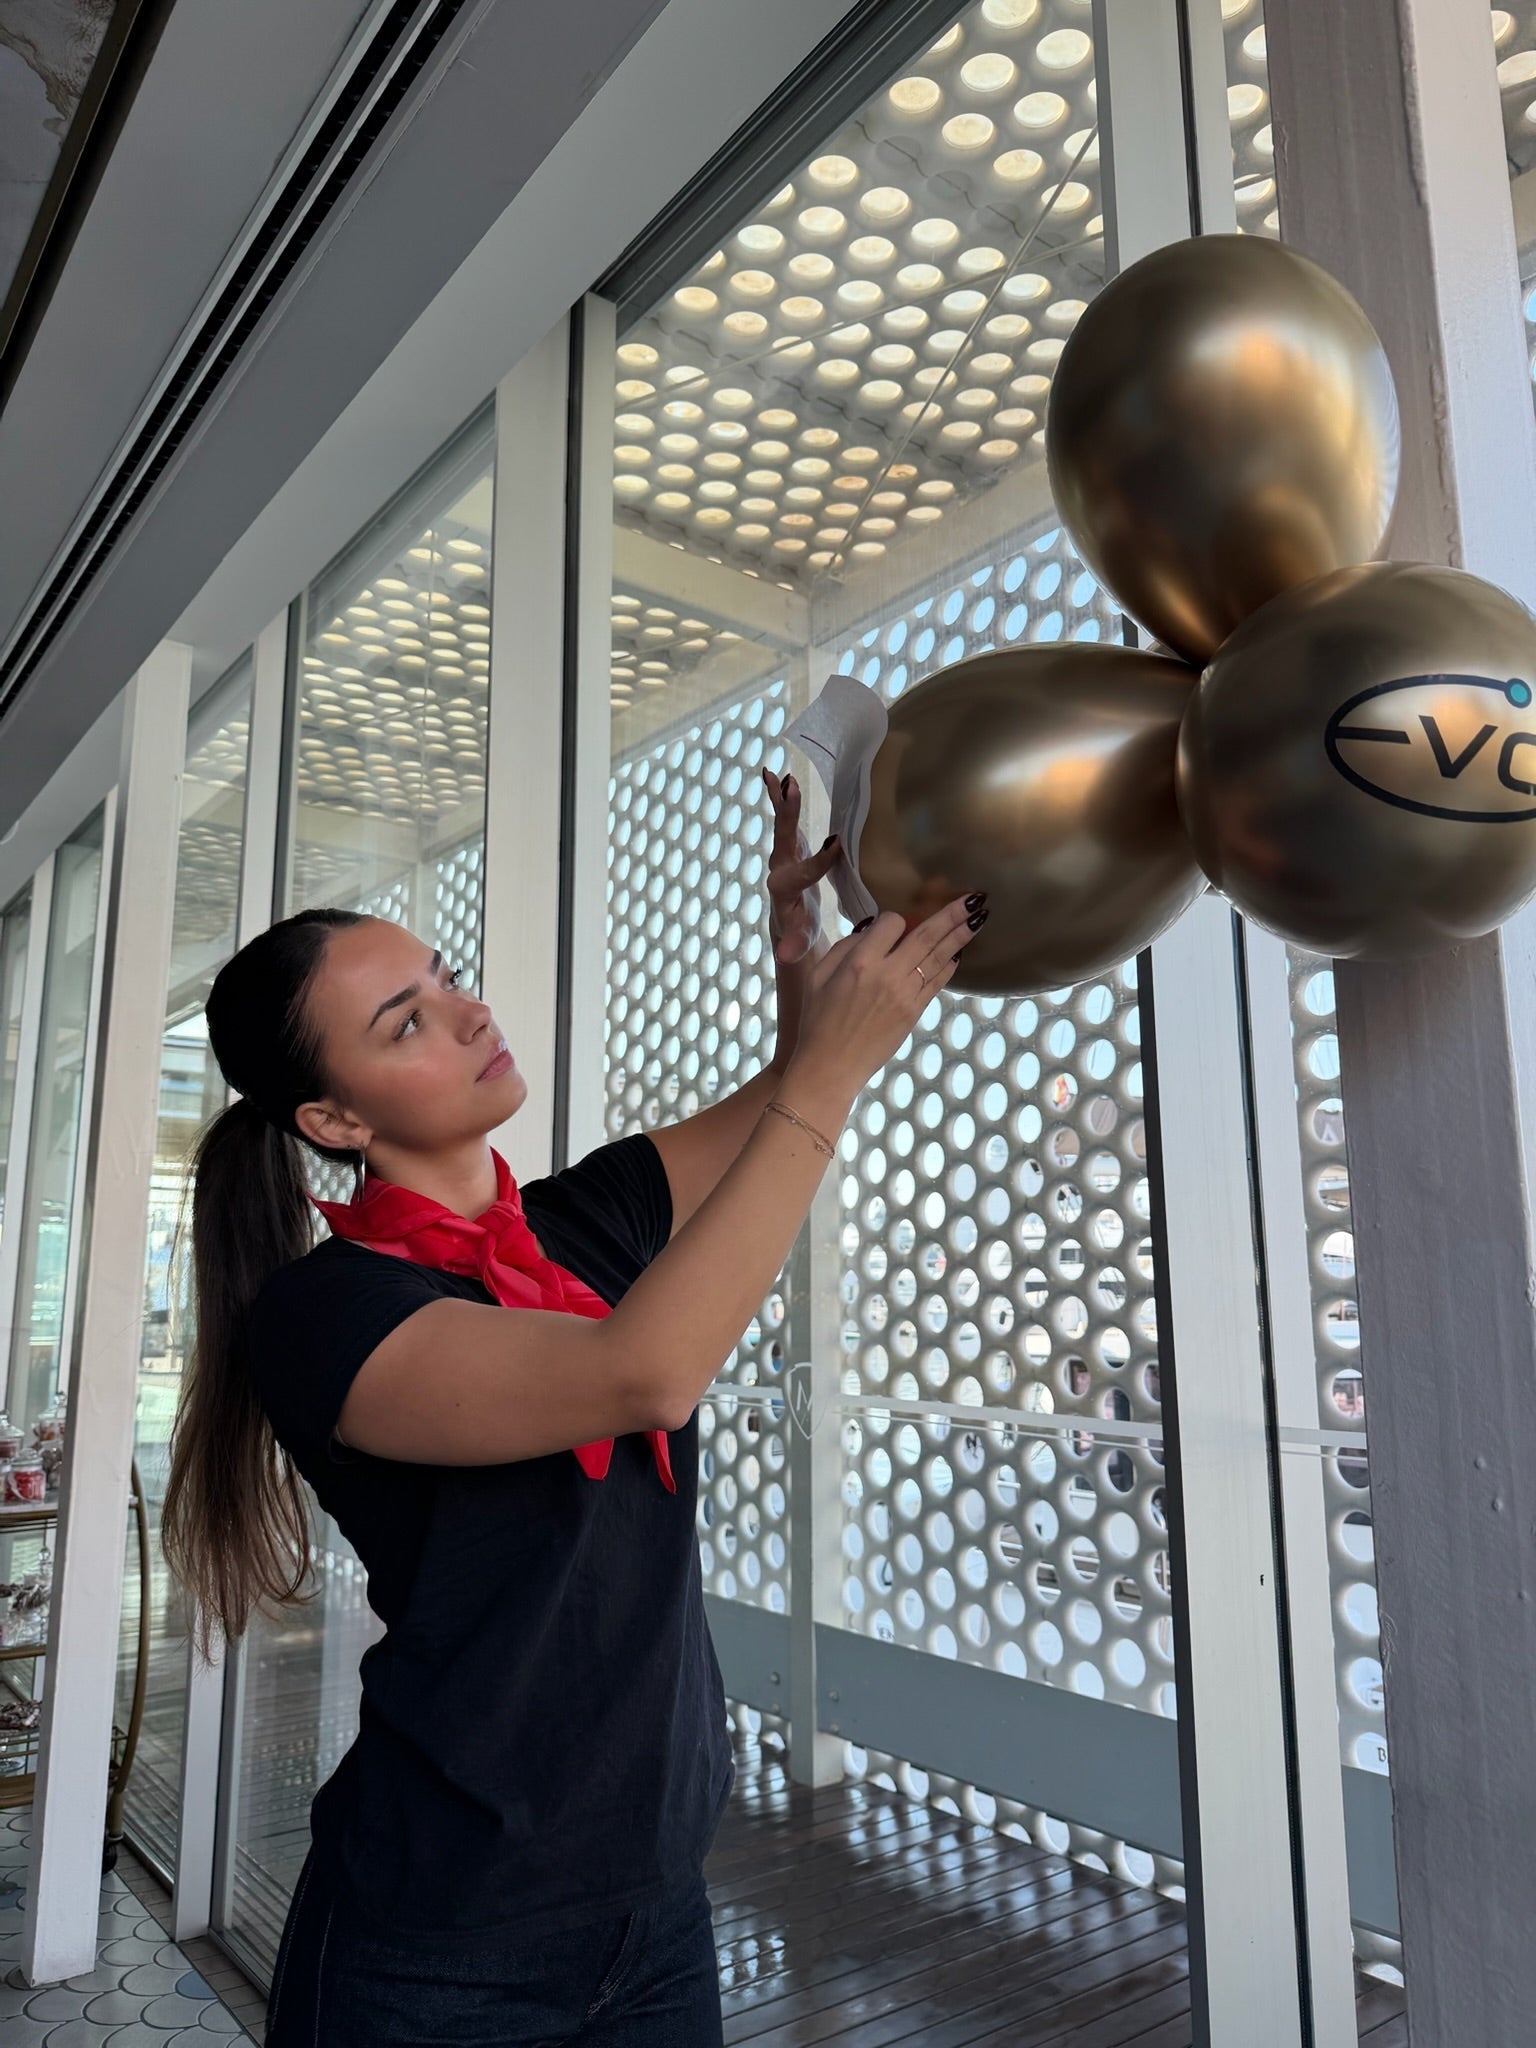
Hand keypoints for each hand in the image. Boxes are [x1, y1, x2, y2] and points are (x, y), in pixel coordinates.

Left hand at [763, 768, 840, 963]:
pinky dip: (780, 798)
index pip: (804, 873)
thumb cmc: (801, 933)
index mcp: (786, 890)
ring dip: (782, 800)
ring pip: (783, 824)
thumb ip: (795, 944)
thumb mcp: (802, 940)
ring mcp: (784, 854)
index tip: (837, 844)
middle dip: (788, 815)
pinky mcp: (789, 845)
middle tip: (790, 789)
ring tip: (780, 775)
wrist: (790, 923)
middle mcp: (781, 869)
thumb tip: (785, 956)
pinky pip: (784, 818)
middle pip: (784, 839)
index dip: (820, 860)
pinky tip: (773, 775)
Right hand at [784, 896, 989, 1107]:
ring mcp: (905, 994)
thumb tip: (871, 929)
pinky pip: (938, 981)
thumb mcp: (818, 977)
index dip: (896, 918)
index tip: (895, 924)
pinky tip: (960, 952)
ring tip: (979, 916)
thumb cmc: (818, 1021)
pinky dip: (950, 964)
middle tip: (974, 898)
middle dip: (951, 913)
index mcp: (860, 961)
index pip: (892, 922)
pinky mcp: (915, 1012)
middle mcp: (887, 974)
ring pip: (940, 956)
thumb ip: (845, 947)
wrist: (832, 1066)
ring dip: (960, 935)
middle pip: (926, 934)